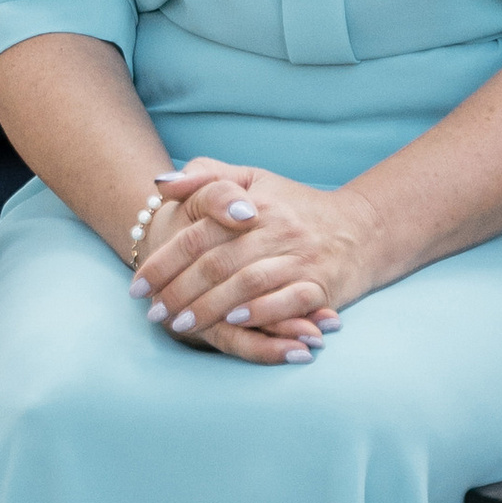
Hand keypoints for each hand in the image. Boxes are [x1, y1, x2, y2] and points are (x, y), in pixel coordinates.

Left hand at [132, 156, 355, 361]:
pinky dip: (261, 312)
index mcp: (254, 204)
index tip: (138, 286)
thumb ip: (206, 177)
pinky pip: (290, 300)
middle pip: (219, 262)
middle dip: (181, 291)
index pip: (199, 233)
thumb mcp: (252, 179)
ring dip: (212, 307)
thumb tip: (160, 184)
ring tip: (182, 325)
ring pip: (248, 283)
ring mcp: (301, 258)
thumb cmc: (295, 206)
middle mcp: (277, 229)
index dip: (165, 261)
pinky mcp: (323, 285)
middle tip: (154, 313)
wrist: (363, 228)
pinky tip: (234, 324)